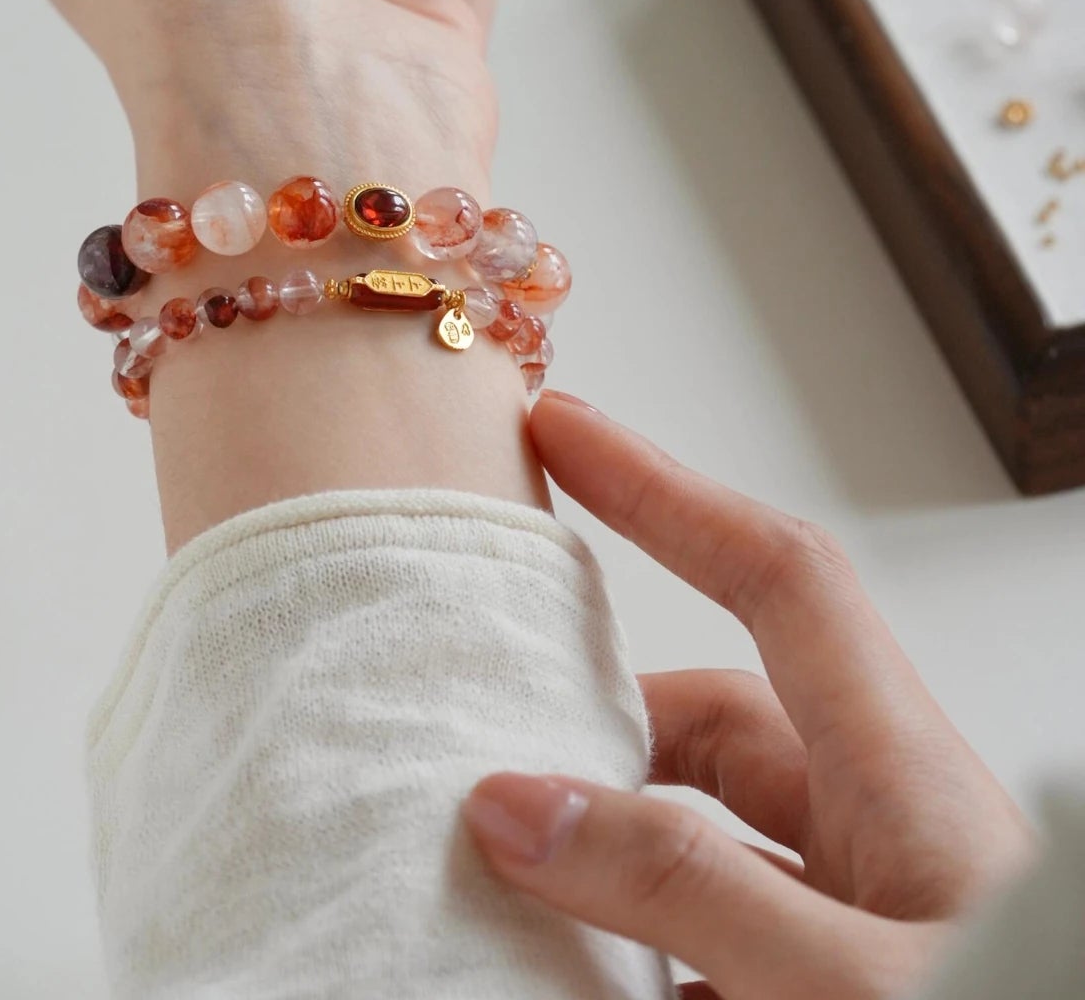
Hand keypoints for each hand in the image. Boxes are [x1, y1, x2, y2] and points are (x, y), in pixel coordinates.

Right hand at [464, 393, 1034, 999]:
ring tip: (489, 890)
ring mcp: (853, 922)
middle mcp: (877, 834)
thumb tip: (516, 802)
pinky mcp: (823, 989)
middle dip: (591, 725)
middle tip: (473, 745)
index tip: (563, 431)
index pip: (770, 578)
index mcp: (902, 778)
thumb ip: (687, 886)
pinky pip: (706, 950)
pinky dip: (630, 965)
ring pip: (694, 848)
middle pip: (708, 726)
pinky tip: (561, 987)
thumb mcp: (853, 980)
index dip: (664, 487)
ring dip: (599, 865)